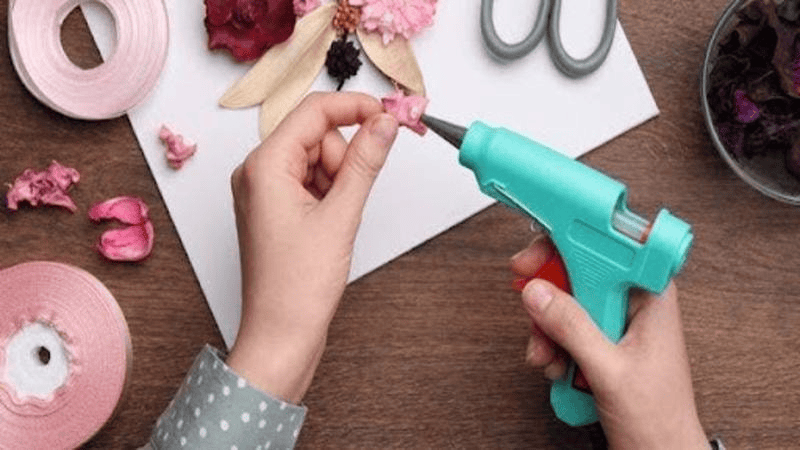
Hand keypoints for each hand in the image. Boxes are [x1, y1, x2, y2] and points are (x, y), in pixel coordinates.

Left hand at [226, 92, 398, 402]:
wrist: (281, 335)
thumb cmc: (297, 287)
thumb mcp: (340, 216)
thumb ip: (365, 162)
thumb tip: (384, 123)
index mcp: (263, 166)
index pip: (313, 111)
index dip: (355, 107)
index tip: (389, 115)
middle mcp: (257, 173)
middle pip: (317, 135)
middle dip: (344, 158)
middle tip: (349, 198)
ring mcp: (265, 192)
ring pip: (317, 158)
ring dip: (338, 179)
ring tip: (335, 220)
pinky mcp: (276, 208)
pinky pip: (312, 180)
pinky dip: (330, 193)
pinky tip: (330, 223)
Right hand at [511, 238, 708, 448]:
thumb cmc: (660, 419)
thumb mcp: (610, 371)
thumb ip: (573, 328)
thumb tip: (539, 292)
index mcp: (651, 295)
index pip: (610, 246)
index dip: (571, 241)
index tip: (539, 249)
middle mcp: (633, 303)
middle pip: (579, 270)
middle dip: (551, 293)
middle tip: (529, 296)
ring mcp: (615, 324)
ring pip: (566, 301)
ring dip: (548, 328)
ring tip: (549, 354)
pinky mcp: (600, 342)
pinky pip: (564, 328)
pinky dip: (551, 345)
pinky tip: (555, 365)